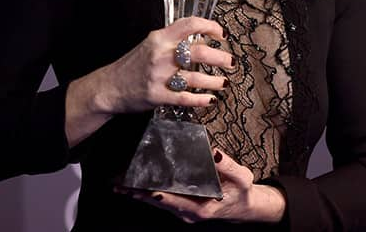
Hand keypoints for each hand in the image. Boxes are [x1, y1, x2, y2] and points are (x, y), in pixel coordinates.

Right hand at [91, 16, 233, 114]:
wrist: (109, 87)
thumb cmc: (132, 66)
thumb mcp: (150, 46)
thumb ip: (173, 41)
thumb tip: (201, 39)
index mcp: (159, 38)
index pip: (189, 24)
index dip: (210, 26)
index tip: (221, 34)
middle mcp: (161, 55)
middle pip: (199, 53)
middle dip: (221, 58)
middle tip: (231, 61)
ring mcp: (159, 76)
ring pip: (196, 78)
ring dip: (215, 81)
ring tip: (224, 83)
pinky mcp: (158, 96)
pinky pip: (186, 98)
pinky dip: (201, 99)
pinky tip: (210, 99)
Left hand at [120, 149, 286, 223]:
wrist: (245, 208)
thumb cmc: (242, 192)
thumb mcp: (242, 178)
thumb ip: (228, 166)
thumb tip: (214, 152)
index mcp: (201, 208)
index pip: (174, 200)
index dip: (158, 195)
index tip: (143, 188)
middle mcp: (188, 213)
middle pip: (159, 202)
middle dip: (139, 194)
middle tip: (119, 185)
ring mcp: (184, 211)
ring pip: (158, 203)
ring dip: (139, 194)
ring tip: (120, 185)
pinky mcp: (182, 207)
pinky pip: (162, 200)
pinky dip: (148, 193)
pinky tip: (135, 186)